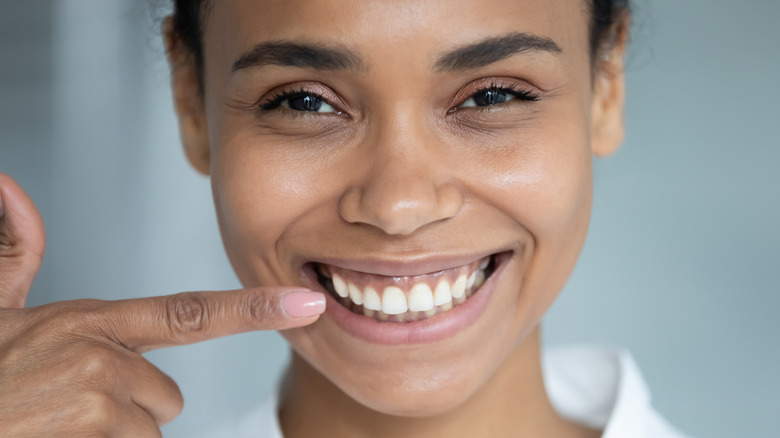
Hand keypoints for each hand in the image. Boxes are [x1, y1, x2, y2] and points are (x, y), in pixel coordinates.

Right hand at [0, 173, 325, 436]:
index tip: (304, 306)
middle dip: (130, 407)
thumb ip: (13, 254)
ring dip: (111, 436)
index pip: (186, 312)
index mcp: (88, 323)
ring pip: (147, 432)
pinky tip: (60, 436)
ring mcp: (98, 406)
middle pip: (166, 396)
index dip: (251, 309)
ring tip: (59, 424)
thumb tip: (8, 184)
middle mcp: (100, 360)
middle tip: (71, 404)